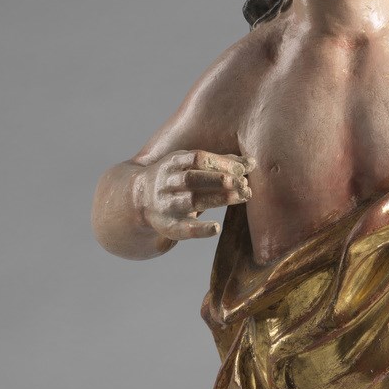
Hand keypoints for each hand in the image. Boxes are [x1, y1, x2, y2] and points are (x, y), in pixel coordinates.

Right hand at [135, 149, 253, 242]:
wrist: (137, 199)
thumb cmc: (175, 179)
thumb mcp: (189, 165)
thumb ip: (218, 163)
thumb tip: (250, 163)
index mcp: (173, 163)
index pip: (197, 158)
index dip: (221, 163)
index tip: (244, 169)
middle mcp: (167, 183)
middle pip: (193, 179)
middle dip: (219, 180)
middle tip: (243, 183)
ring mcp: (166, 204)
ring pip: (191, 201)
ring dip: (218, 199)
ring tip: (242, 196)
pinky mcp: (168, 226)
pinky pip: (184, 228)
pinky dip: (200, 229)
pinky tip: (216, 228)